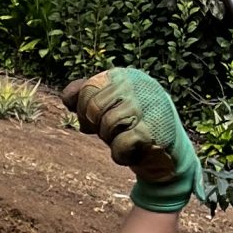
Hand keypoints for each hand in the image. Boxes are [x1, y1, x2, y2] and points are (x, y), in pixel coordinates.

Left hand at [61, 67, 200, 212]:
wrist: (165, 156)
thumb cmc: (131, 128)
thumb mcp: (106, 109)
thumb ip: (86, 97)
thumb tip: (66, 97)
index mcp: (124, 76)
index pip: (87, 88)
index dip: (84, 111)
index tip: (95, 121)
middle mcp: (138, 84)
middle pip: (94, 107)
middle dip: (98, 126)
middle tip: (114, 131)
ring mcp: (149, 105)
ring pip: (108, 124)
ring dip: (112, 140)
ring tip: (127, 137)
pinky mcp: (156, 129)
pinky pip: (121, 144)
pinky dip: (122, 154)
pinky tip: (135, 151)